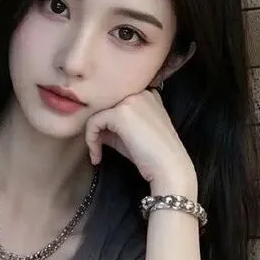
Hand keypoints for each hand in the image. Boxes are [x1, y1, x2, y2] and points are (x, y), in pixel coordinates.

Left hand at [84, 84, 198, 199]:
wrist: (168, 167)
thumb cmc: (152, 155)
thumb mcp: (131, 134)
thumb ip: (114, 125)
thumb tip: (93, 127)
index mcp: (146, 94)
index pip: (115, 101)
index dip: (107, 121)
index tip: (104, 140)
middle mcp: (139, 92)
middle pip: (105, 105)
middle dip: (97, 127)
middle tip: (97, 147)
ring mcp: (130, 101)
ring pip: (97, 112)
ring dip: (92, 135)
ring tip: (97, 154)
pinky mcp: (121, 113)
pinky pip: (94, 122)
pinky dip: (91, 140)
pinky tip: (98, 156)